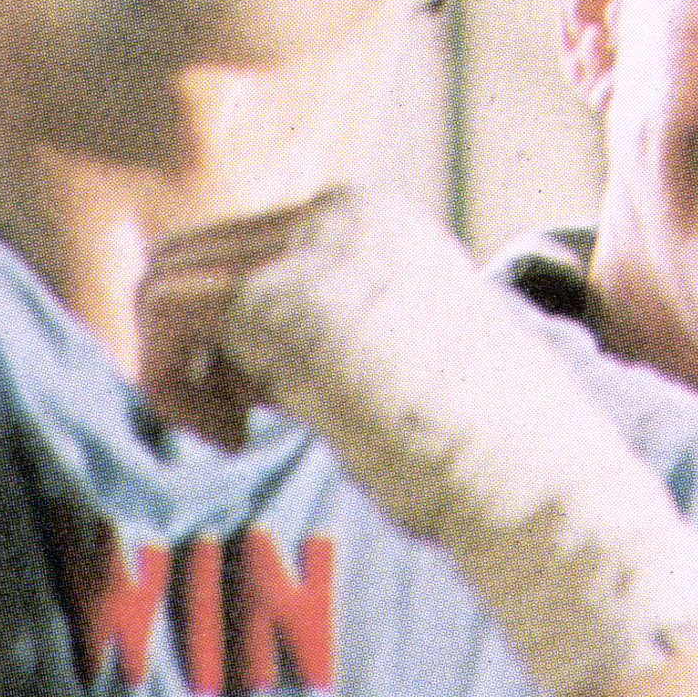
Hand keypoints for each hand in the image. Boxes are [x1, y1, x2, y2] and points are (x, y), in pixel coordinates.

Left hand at [138, 186, 697, 694]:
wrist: (535, 483)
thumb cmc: (477, 456)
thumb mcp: (387, 361)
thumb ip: (318, 333)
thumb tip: (230, 357)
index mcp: (374, 222)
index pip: (240, 248)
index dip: (227, 337)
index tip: (264, 408)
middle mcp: (342, 213)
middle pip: (191, 253)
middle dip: (194, 344)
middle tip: (245, 422)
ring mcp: (311, 247)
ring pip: (164, 280)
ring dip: (177, 368)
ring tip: (239, 434)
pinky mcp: (279, 297)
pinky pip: (162, 317)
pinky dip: (170, 385)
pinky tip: (236, 439)